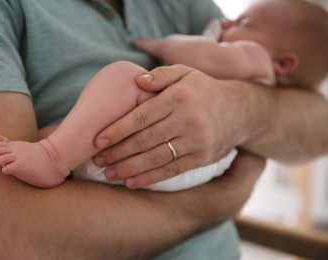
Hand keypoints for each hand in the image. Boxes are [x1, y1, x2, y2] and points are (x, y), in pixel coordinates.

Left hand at [94, 65, 249, 188]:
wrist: (241, 110)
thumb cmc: (204, 90)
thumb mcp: (186, 73)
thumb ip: (161, 75)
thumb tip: (137, 81)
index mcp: (179, 97)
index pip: (141, 117)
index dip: (117, 130)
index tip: (98, 140)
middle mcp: (187, 119)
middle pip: (145, 140)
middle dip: (117, 152)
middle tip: (97, 161)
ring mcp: (197, 141)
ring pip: (156, 158)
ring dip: (129, 168)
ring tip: (109, 174)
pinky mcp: (203, 158)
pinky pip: (171, 171)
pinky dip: (150, 178)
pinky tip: (131, 183)